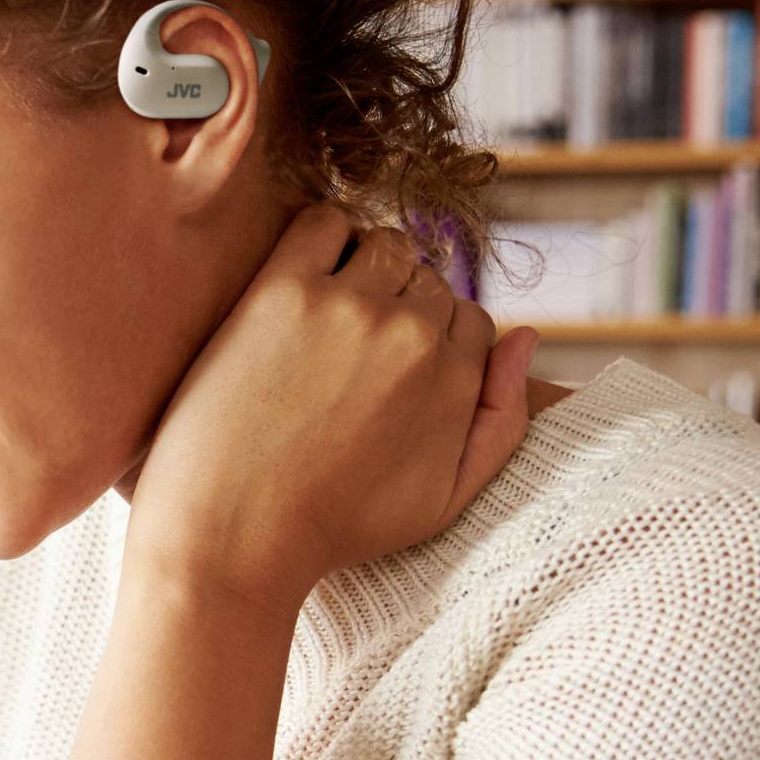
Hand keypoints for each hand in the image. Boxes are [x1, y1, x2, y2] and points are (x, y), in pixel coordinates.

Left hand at [128, 206, 536, 602]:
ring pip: (384, 245)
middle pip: (428, 281)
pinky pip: (322, 221)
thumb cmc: (334, 528)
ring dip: (365, 266)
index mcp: (457, 378)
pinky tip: (302, 277)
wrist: (233, 538)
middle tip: (349, 351)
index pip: (470, 320)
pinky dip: (322, 234)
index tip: (388, 372)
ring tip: (328, 315)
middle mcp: (413, 334)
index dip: (433, 341)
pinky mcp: (282, 291)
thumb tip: (527, 336)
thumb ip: (502, 421)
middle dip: (400, 306)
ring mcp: (348, 307)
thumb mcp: (444, 501)